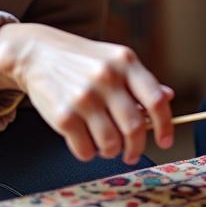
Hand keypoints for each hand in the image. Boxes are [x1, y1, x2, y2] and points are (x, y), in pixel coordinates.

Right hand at [0, 23, 173, 163]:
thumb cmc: (82, 59)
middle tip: (132, 153)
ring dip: (111, 152)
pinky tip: (86, 142)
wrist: (37, 53)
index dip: (165, 126)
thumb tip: (168, 98)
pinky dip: (89, 153)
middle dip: (136, 147)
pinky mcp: (63, 116)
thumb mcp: (114, 59)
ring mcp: (84, 98)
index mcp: (125, 62)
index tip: (166, 141)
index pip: (156, 100)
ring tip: (106, 145)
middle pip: (134, 128)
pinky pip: (85, 150)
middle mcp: (106, 78)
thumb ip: (140, 80)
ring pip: (111, 144)